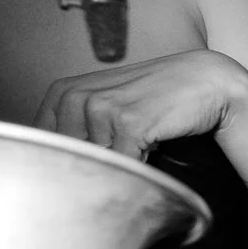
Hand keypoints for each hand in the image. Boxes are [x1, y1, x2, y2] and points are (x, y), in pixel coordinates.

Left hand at [38, 48, 247, 162]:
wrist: (204, 81)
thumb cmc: (154, 96)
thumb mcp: (105, 105)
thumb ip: (75, 129)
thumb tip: (51, 167)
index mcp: (62, 93)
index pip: (44, 147)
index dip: (67, 162)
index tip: (89, 161)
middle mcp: (75, 97)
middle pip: (68, 160)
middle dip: (94, 167)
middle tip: (123, 151)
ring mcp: (101, 108)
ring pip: (96, 165)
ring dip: (121, 165)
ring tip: (140, 142)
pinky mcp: (128, 122)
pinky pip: (123, 165)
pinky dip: (140, 166)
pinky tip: (153, 144)